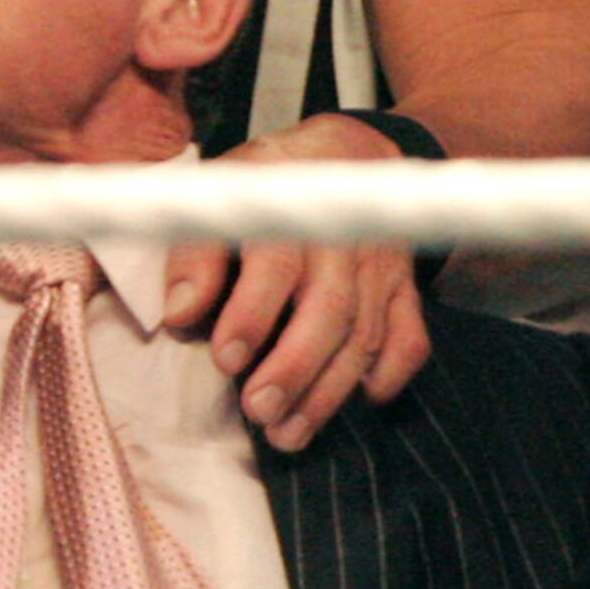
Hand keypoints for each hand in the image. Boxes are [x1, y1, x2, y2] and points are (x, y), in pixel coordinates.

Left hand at [181, 115, 439, 448]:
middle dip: (294, 367)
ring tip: (288, 434)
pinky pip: (411, 337)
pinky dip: (391, 373)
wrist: (346, 154)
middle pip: (328, 310)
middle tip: (259, 411)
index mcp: (291, 211)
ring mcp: (380, 267)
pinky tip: (365, 398)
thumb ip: (196, 253)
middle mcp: (342, 240)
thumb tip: (178, 313)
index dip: (251, 314)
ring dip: (328, 391)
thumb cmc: (269, 185)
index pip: (276, 264)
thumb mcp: (221, 195)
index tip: (225, 359)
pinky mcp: (404, 289)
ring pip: (365, 335)